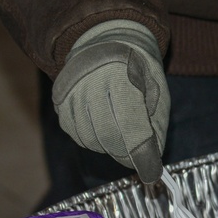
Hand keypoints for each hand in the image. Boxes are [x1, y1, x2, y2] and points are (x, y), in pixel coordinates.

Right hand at [52, 20, 169, 183]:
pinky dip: (94, 139)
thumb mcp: (157, 92)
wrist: (106, 42)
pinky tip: (104, 126)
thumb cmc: (138, 69)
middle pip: (109, 136)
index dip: (142, 156)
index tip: (152, 174)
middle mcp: (89, 83)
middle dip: (127, 153)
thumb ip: (155, 126)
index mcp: (121, 75)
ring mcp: (70, 92)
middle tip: (139, 156)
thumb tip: (151, 159)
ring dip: (110, 146)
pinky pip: (77, 133)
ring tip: (123, 133)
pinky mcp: (59, 103)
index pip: (132, 128)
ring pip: (91, 139)